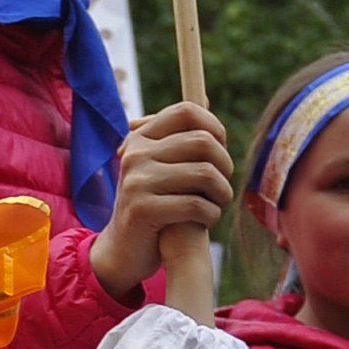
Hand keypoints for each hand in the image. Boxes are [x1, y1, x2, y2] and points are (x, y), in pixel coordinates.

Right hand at [90, 101, 233, 298]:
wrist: (123, 250)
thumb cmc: (153, 205)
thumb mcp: (159, 166)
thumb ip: (177, 137)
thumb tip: (203, 99)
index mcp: (140, 138)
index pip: (187, 111)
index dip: (215, 127)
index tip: (219, 150)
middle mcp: (135, 154)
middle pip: (203, 142)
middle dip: (225, 166)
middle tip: (221, 186)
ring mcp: (136, 181)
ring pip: (206, 174)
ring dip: (223, 194)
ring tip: (217, 204)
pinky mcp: (142, 209)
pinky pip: (197, 205)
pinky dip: (211, 216)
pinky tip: (206, 221)